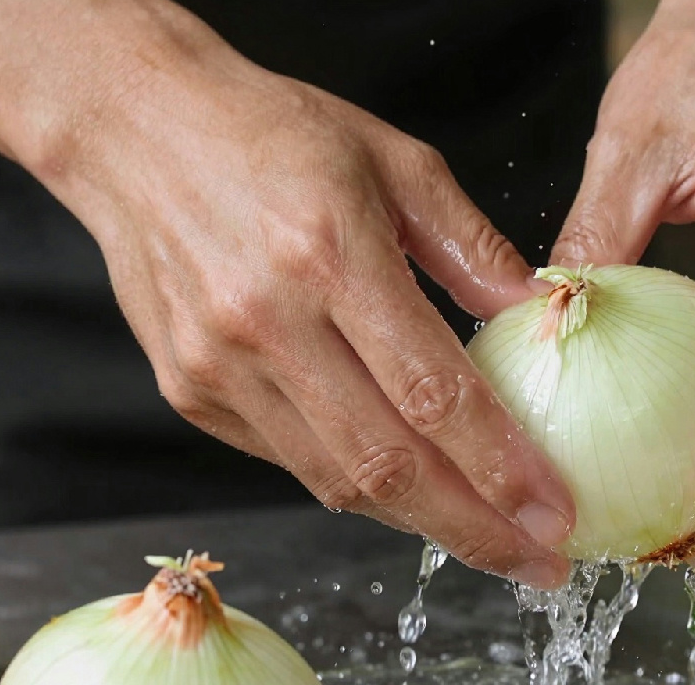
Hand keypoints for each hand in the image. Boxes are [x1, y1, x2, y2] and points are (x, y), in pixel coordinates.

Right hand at [47, 52, 574, 587]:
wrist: (139, 130)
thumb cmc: (272, 132)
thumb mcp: (394, 159)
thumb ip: (470, 244)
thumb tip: (536, 309)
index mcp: (332, 253)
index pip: (434, 394)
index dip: (503, 467)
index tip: (556, 511)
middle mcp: (269, 321)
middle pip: (387, 464)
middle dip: (475, 529)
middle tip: (539, 564)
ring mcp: (218, 365)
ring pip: (335, 479)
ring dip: (419, 520)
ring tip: (486, 536)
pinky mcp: (189, 390)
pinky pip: (289, 459)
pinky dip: (355, 481)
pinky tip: (403, 482)